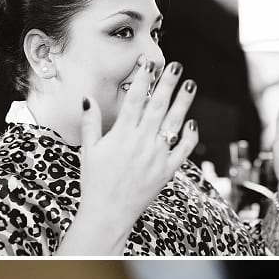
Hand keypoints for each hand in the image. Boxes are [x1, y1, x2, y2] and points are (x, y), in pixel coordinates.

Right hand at [74, 57, 199, 249]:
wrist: (107, 215)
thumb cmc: (95, 183)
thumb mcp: (89, 151)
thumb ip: (91, 123)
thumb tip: (87, 98)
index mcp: (121, 135)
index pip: (135, 100)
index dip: (143, 79)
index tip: (149, 62)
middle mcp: (141, 143)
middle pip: (158, 106)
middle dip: (167, 83)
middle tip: (176, 65)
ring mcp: (156, 157)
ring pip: (173, 123)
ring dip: (183, 102)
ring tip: (190, 84)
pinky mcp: (165, 172)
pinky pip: (182, 151)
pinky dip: (189, 136)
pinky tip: (192, 123)